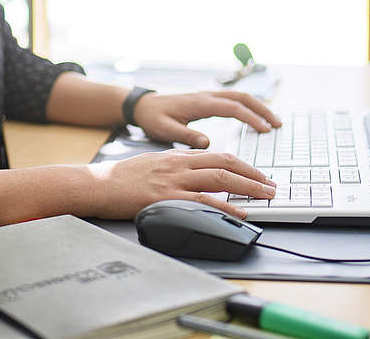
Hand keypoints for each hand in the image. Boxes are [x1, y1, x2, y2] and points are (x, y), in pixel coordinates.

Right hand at [87, 149, 276, 218]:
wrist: (98, 184)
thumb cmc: (122, 177)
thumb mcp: (155, 163)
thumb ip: (178, 166)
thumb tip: (198, 174)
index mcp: (179, 156)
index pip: (220, 156)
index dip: (244, 166)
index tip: (259, 175)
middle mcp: (180, 164)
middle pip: (227, 164)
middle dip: (254, 175)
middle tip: (271, 186)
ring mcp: (174, 180)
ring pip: (220, 178)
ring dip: (248, 187)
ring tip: (265, 196)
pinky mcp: (166, 197)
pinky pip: (202, 201)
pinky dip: (225, 206)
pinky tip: (239, 212)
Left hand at [132, 90, 281, 148]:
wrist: (144, 106)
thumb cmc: (154, 118)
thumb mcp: (166, 130)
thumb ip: (186, 136)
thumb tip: (207, 144)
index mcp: (200, 103)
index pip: (233, 108)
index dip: (251, 118)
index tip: (265, 130)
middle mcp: (207, 96)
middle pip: (242, 97)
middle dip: (262, 109)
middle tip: (277, 125)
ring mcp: (209, 96)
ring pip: (240, 96)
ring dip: (258, 107)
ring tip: (272, 121)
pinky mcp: (208, 100)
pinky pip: (233, 100)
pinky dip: (248, 106)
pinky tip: (254, 117)